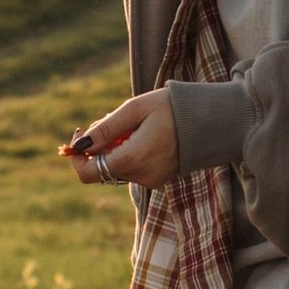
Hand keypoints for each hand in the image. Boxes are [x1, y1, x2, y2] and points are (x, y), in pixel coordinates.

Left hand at [61, 90, 179, 187]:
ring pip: (115, 167)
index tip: (80, 134)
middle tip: (113, 119)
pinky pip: (131, 169)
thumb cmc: (172, 107)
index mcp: (133, 158)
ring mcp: (150, 180)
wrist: (211, 119)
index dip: (76, 156)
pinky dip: (128, 153)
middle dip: (99, 145)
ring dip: (114, 148)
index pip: (88, 172)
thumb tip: (79, 145)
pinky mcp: (157, 179)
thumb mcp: (135, 109)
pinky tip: (143, 135)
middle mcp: (141, 175)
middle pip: (101, 167)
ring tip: (134, 125)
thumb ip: (105, 129)